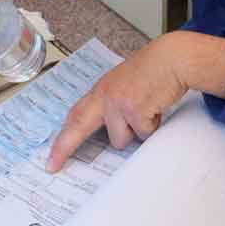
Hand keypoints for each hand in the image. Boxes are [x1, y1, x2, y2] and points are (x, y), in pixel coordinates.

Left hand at [46, 31, 224, 172]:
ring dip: (135, 133)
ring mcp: (118, 103)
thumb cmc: (153, 71)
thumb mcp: (123, 84)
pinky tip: (156, 108)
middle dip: (65, 148)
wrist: (172, 59)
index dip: (62, 138)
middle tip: (54, 166)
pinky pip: (142, 134)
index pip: (75, 115)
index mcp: (100, 90)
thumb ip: (111, 104)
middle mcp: (104, 96)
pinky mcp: (134, 110)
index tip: (52, 157)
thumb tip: (111, 132)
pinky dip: (151, 128)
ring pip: (120, 139)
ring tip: (146, 111)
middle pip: (78, 127)